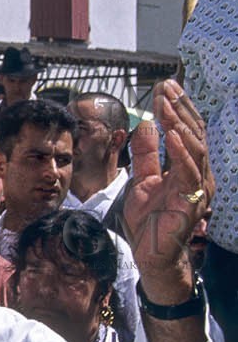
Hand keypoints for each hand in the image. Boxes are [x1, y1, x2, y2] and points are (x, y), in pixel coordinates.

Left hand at [123, 79, 210, 300]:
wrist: (150, 255)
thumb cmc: (149, 221)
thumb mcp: (142, 180)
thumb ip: (146, 154)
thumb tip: (145, 124)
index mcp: (188, 168)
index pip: (187, 130)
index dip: (177, 107)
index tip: (164, 86)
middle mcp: (198, 174)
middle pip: (194, 133)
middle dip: (179, 108)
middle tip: (166, 87)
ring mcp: (198, 187)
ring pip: (195, 148)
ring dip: (180, 124)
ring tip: (166, 105)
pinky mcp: (193, 201)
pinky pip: (189, 172)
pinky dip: (181, 152)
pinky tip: (172, 134)